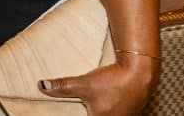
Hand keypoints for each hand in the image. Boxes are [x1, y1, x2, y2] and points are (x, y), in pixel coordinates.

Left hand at [39, 54, 157, 115]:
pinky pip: (114, 113)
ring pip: (103, 115)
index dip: (73, 115)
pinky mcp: (128, 111)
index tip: (69, 111)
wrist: (140, 73)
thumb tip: (42, 86)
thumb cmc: (114, 81)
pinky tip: (104, 102)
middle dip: (84, 111)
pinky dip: (106, 109)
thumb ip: (63, 87)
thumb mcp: (84, 84)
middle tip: (79, 106)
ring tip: (90, 104)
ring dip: (96, 110)